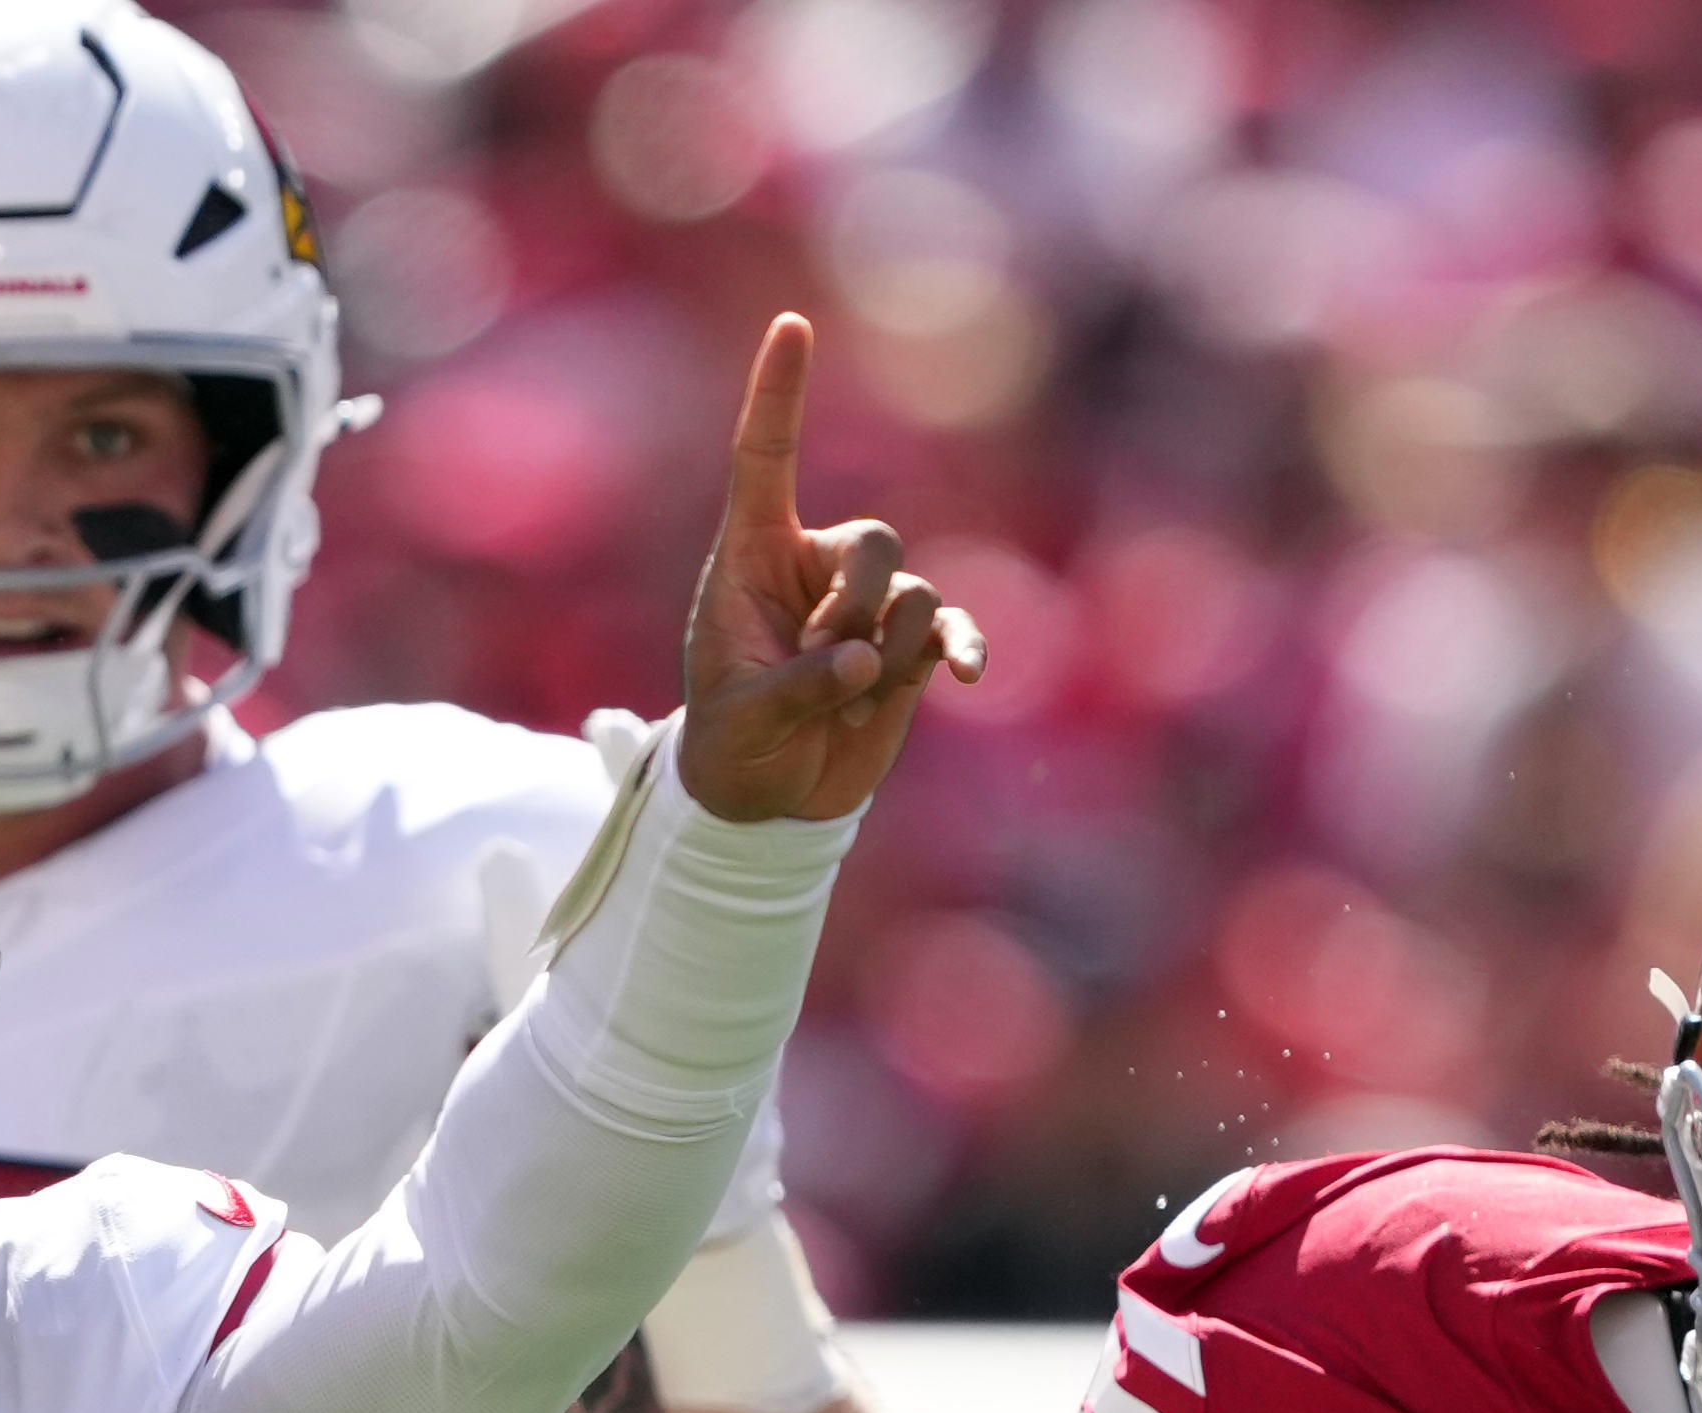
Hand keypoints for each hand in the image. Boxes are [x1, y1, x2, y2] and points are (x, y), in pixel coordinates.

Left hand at [665, 317, 969, 829]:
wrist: (768, 801)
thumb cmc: (732, 746)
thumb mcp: (740, 722)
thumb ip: (796, 689)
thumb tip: (869, 659)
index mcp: (753, 555)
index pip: (767, 456)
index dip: (780, 391)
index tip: (793, 323)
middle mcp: (817, 566)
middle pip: (873, 540)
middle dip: (858, 605)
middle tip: (828, 665)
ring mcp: (871, 606)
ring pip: (914, 592)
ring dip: (890, 654)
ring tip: (846, 704)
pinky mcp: (911, 650)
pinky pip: (952, 630)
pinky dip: (962, 648)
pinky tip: (969, 675)